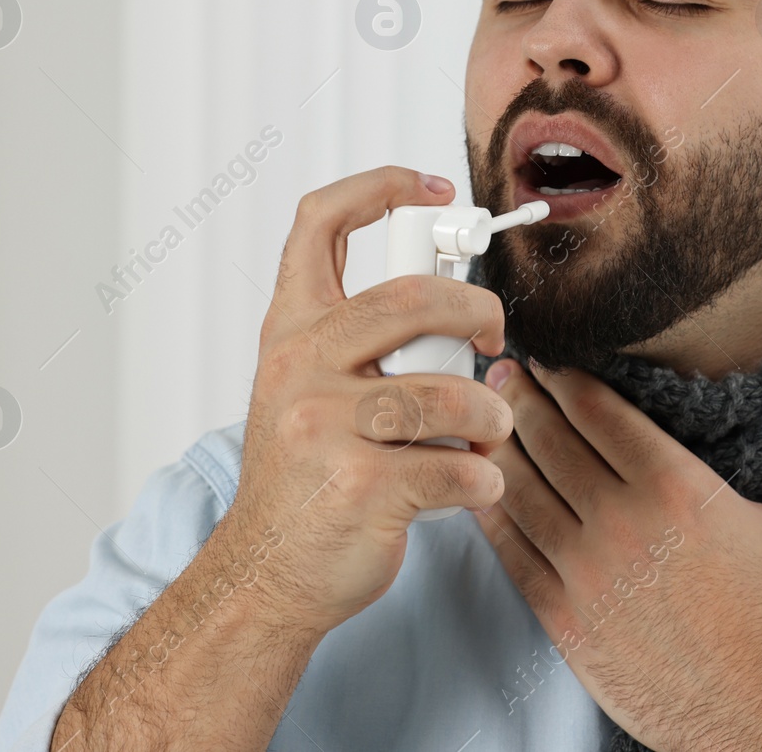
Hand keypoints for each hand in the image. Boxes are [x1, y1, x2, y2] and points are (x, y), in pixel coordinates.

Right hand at [228, 166, 513, 636]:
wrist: (267, 574)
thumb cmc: (306, 476)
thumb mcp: (305, 387)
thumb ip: (360, 339)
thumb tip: (455, 300)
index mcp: (291, 332)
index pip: (318, 222)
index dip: (379, 187)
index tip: (431, 189)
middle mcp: (301, 368)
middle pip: (411, 298)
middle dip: (478, 312)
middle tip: (494, 338)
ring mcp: (326, 427)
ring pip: (450, 394)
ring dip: (490, 417)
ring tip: (487, 435)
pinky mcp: (362, 487)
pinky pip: (460, 467)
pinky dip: (484, 480)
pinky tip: (471, 486)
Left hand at [471, 359, 761, 751]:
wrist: (750, 715)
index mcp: (678, 486)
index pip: (601, 411)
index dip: (566, 378)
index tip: (550, 357)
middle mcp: (624, 518)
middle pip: (553, 437)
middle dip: (524, 397)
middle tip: (505, 370)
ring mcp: (586, 566)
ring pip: (523, 485)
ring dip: (500, 443)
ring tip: (486, 417)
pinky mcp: (562, 613)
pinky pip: (512, 549)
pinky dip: (490, 512)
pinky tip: (479, 487)